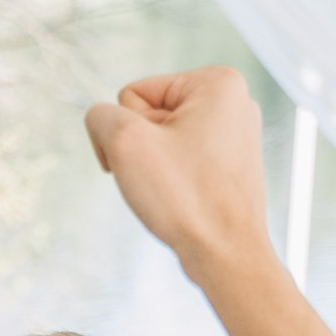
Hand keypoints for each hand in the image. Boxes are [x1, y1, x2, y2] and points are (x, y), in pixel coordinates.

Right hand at [85, 67, 271, 275]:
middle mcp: (234, 101)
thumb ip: (100, 116)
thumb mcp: (124, 142)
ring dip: (151, 164)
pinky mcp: (231, 161)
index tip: (149, 160)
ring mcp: (235, 133)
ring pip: (161, 138)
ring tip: (173, 189)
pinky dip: (170, 177)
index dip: (126, 131)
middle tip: (160, 178)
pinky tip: (183, 197)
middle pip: (147, 114)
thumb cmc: (184, 197)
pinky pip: (180, 158)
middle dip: (140, 147)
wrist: (225, 253)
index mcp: (217, 83)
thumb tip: (104, 123)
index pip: (131, 94)